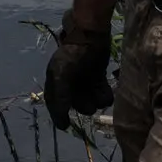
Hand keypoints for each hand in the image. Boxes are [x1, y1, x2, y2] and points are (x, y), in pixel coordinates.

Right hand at [43, 14, 113, 130]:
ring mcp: (85, 83)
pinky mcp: (98, 79)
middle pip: (77, 106)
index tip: (66, 125)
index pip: (55, 106)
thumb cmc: (73, 55)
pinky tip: (106, 88)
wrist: (91, 36)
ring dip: (96, 100)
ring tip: (98, 89)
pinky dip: (105, 95)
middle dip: (84, 104)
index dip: (59, 116)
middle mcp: (70, 85)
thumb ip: (60, 98)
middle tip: (88, 95)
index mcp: (56, 84)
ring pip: (92, 102)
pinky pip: (102, 95)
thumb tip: (62, 125)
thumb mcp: (61, 76)